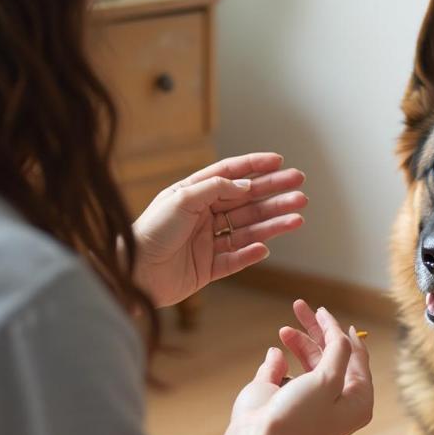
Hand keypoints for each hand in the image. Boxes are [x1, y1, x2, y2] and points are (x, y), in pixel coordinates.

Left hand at [132, 153, 306, 306]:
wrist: (133, 272)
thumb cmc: (149, 231)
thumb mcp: (181, 200)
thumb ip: (215, 189)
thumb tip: (246, 186)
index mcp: (194, 193)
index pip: (231, 175)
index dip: (256, 167)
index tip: (281, 162)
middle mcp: (203, 215)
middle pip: (247, 202)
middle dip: (275, 195)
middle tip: (301, 190)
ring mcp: (208, 242)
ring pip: (248, 229)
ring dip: (273, 223)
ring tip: (297, 218)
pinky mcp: (209, 268)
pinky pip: (236, 258)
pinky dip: (252, 253)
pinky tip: (266, 247)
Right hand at [223, 302, 373, 434]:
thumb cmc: (299, 417)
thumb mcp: (329, 378)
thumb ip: (338, 350)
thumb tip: (339, 332)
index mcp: (356, 402)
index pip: (357, 359)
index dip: (345, 334)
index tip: (329, 313)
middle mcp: (335, 400)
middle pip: (332, 355)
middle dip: (318, 330)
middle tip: (301, 307)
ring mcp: (308, 398)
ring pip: (309, 358)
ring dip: (299, 340)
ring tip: (285, 329)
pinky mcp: (283, 396)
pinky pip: (285, 368)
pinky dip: (281, 358)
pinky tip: (275, 355)